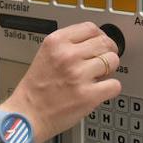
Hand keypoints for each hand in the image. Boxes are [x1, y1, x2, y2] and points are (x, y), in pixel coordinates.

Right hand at [2, 22, 120, 142]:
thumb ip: (67, 45)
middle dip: (108, 51)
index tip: (100, 43)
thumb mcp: (45, 55)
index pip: (90, 28)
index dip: (100, 35)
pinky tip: (100, 90)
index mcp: (55, 42)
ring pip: (112, 61)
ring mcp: (78, 75)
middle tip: (104, 60)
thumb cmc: (35, 89)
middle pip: (105, 42)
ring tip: (98, 77)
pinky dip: (110, 88)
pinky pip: (115, 85)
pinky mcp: (88, 95)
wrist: (27, 114)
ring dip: (109, 70)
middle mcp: (67, 55)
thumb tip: (94, 41)